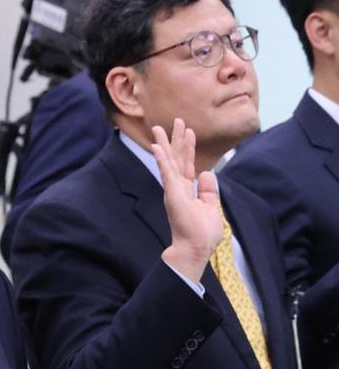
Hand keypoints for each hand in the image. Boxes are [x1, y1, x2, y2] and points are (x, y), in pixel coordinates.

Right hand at [152, 119, 222, 283]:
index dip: (188, 147)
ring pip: (169, 161)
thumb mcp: (211, 207)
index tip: (189, 131)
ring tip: (159, 127)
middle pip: (177, 158)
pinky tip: (156, 146)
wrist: (195, 248)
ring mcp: (173, 190)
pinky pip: (166, 172)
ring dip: (164, 143)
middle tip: (176, 120)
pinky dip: (161, 158)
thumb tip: (207, 173)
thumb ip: (208, 190)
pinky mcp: (172, 193)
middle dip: (176, 139)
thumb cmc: (202, 233)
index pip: (188, 164)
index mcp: (188, 190)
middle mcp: (178, 188)